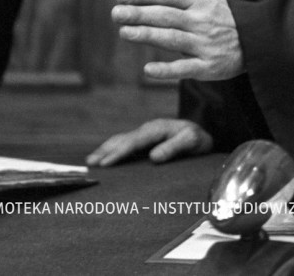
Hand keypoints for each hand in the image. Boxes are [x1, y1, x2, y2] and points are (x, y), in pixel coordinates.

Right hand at [86, 118, 211, 166]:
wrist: (203, 134)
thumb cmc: (198, 139)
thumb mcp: (192, 141)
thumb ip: (174, 147)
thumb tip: (153, 157)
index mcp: (158, 128)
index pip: (135, 141)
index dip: (119, 152)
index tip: (106, 163)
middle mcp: (149, 128)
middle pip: (124, 139)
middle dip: (106, 151)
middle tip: (90, 164)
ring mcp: (146, 132)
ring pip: (121, 139)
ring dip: (106, 149)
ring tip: (91, 161)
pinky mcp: (145, 138)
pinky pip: (125, 142)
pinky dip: (112, 148)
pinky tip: (104, 156)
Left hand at [112, 0, 244, 81]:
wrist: (254, 37)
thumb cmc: (221, 7)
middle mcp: (202, 20)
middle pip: (167, 15)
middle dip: (140, 14)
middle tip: (116, 13)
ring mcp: (205, 43)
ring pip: (173, 39)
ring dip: (149, 36)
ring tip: (125, 32)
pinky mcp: (208, 66)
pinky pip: (186, 69)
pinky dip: (168, 71)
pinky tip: (147, 70)